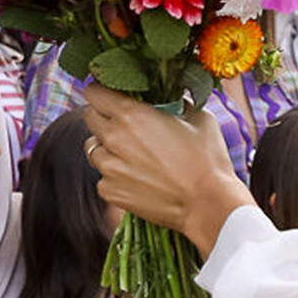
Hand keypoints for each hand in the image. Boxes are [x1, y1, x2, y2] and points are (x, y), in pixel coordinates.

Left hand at [83, 87, 253, 254]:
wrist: (208, 205)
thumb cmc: (208, 161)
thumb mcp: (200, 118)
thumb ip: (178, 104)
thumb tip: (174, 100)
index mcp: (130, 114)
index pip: (94, 92)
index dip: (103, 93)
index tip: (112, 97)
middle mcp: (113, 138)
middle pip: (89, 118)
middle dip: (104, 118)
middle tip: (126, 126)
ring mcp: (108, 168)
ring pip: (94, 149)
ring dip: (108, 149)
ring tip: (133, 157)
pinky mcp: (110, 192)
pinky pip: (103, 178)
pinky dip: (116, 177)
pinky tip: (139, 179)